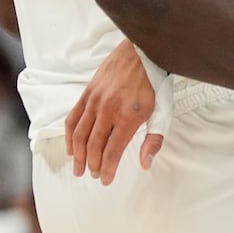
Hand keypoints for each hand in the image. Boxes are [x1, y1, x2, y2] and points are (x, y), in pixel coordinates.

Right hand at [68, 39, 161, 183]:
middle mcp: (108, 110)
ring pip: (81, 135)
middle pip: (94, 146)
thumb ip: (153, 140)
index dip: (107, 170)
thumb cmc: (155, 83)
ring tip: (79, 168)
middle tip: (94, 175)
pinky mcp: (88, 92)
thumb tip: (145, 164)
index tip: (105, 180)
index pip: (112, 152)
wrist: (144, 52)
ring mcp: (95, 101)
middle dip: (93, 165)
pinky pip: (74, 118)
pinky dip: (70, 135)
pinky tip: (71, 148)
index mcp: (128, 117)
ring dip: (78, 155)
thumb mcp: (163, 112)